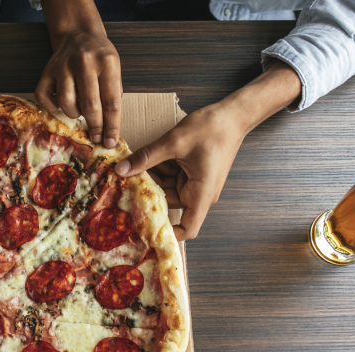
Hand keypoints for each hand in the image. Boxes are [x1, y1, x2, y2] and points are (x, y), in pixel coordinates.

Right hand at [36, 3, 120, 146]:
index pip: (112, 102)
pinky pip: (45, 99)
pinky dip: (52, 107)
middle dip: (95, 126)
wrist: (79, 35)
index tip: (110, 141)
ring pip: (67, 104)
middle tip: (95, 136)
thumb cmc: (99, 58)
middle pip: (90, 106)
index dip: (112, 126)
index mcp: (107, 62)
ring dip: (74, 114)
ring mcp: (63, 66)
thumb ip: (112, 96)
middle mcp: (84, 62)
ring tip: (79, 111)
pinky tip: (60, 103)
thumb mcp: (114, 70)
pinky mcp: (46, 71)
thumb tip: (109, 130)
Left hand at [112, 102, 242, 240]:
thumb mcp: (175, 142)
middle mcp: (199, 193)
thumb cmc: (213, 129)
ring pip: (166, 189)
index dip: (169, 234)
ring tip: (132, 167)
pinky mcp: (191, 173)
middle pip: (168, 205)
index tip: (145, 230)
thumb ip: (147, 157)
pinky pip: (170, 177)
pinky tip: (145, 160)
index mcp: (201, 194)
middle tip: (125, 185)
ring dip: (151, 179)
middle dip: (148, 195)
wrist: (233, 114)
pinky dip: (158, 170)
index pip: (188, 229)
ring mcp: (194, 183)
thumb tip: (121, 170)